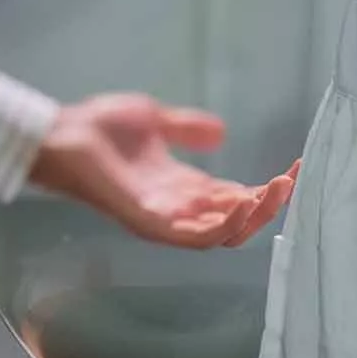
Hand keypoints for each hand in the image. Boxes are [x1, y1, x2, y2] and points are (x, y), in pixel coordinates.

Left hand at [28, 93, 294, 248]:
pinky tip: (244, 201)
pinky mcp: (149, 223)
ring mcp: (164, 220)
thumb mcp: (155, 120)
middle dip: (271, 204)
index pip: (237, 198)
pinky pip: (195, 237)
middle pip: (237, 222)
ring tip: (279, 189)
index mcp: (182, 188)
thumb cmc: (97, 127)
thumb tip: (221, 133)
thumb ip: (186, 128)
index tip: (296, 166)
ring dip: (256, 215)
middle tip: (293, 179)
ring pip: (224, 234)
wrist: (60, 133)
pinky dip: (224, 224)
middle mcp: (178, 210)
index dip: (268, 188)